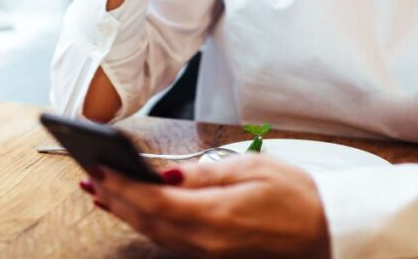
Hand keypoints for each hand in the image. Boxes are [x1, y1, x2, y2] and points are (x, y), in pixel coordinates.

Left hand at [85, 154, 330, 257]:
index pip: (153, 201)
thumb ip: (203, 174)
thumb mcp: (251, 169)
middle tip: (89, 177)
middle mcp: (207, 241)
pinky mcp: (215, 254)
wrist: (329, 230)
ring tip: (102, 192)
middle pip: (147, 221)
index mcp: (215, 216)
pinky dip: (148, 224)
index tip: (99, 167)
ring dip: (126, 213)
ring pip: (156, 234)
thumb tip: (165, 174)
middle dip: (115, 199)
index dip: (122, 185)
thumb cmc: (298, 196)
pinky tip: (137, 212)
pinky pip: (171, 241)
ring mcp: (210, 252)